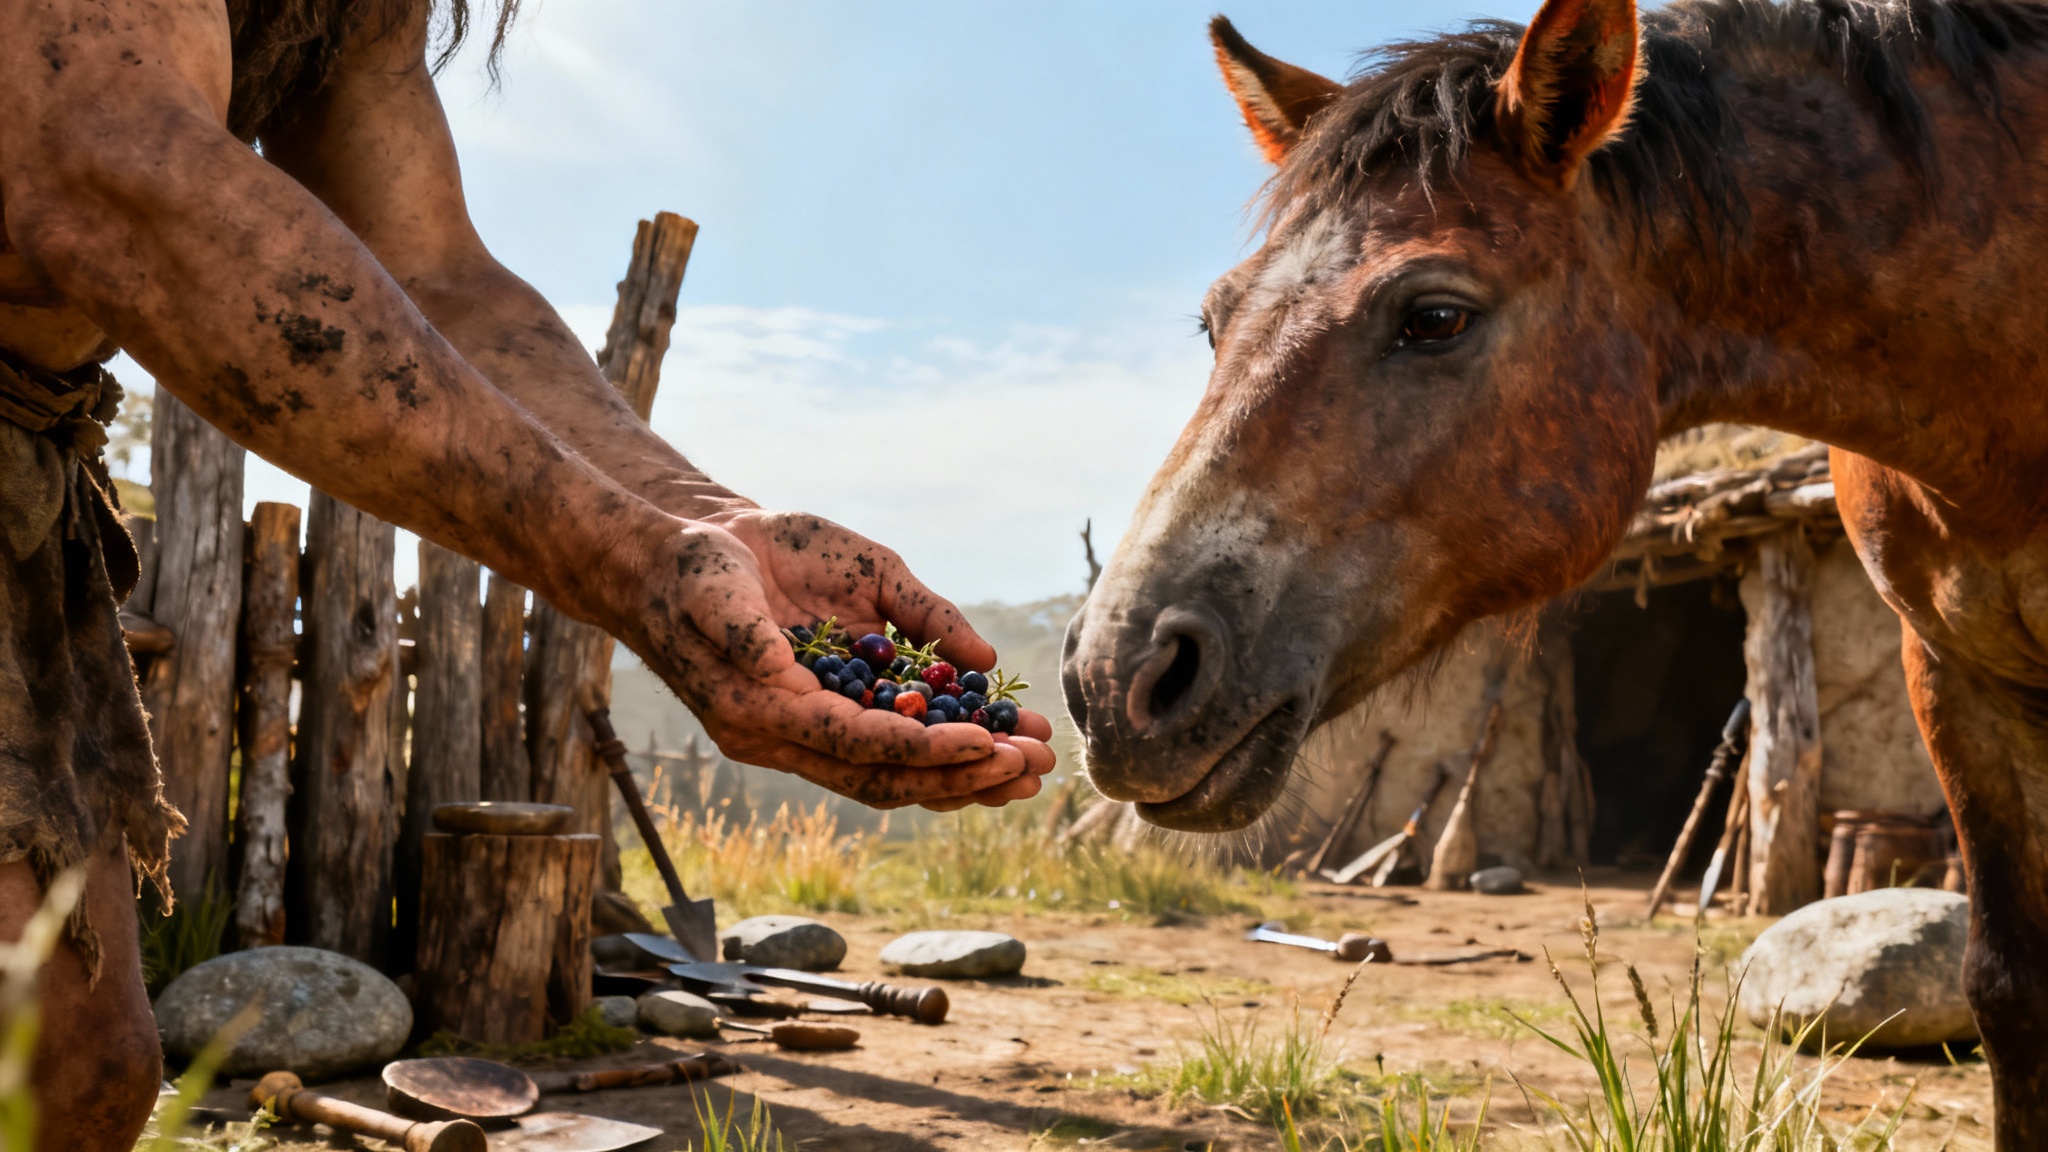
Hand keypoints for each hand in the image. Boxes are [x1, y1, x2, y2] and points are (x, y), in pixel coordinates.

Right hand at [614, 510, 1055, 809]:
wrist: (671, 562)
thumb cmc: (693, 567)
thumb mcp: (718, 585)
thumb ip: (754, 630)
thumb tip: (786, 667)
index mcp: (759, 711)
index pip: (852, 744)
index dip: (920, 746)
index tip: (985, 740)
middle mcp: (787, 734)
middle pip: (886, 774)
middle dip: (963, 773)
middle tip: (1035, 768)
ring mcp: (810, 725)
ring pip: (897, 769)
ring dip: (968, 770)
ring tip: (1039, 764)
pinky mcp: (831, 705)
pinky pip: (895, 738)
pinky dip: (950, 739)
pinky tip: (1003, 731)